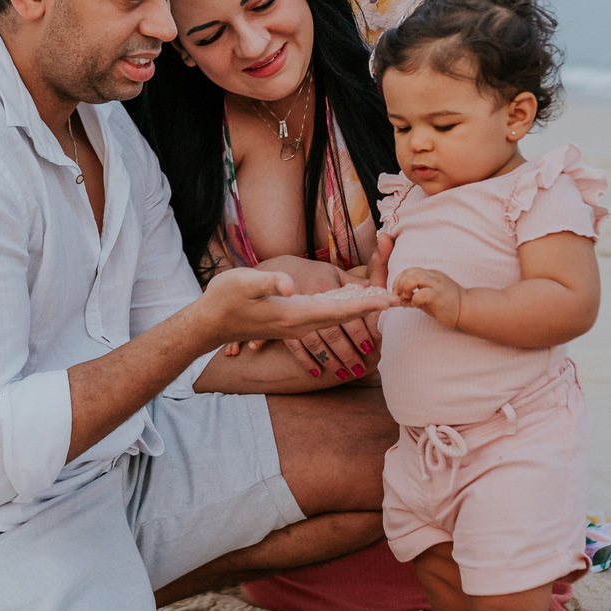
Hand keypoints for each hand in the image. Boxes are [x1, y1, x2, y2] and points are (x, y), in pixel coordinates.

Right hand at [221, 257, 378, 381]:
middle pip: (345, 317)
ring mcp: (296, 326)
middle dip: (373, 311)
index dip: (367, 305)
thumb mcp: (244, 284)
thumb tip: (290, 285)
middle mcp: (301, 323)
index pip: (340, 310)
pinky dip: (343, 318)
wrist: (209, 323)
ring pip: (337, 322)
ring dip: (362, 315)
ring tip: (384, 308)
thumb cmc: (225, 299)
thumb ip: (268, 284)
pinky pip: (324, 324)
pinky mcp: (291, 325)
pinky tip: (353, 315)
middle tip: (400, 301)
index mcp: (296, 313)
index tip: (391, 301)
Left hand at [391, 265, 463, 328]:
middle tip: (399, 295)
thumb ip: (413, 296)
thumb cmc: (446, 304)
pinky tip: (417, 305)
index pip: (409, 270)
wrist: (467, 309)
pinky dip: (415, 299)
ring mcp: (437, 285)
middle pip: (410, 271)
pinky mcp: (439, 296)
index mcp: (430, 274)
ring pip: (415, 278)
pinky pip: (423, 294)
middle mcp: (433, 276)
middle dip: (399, 283)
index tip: (397, 292)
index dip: (399, 280)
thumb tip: (398, 300)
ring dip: (405, 287)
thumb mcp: (427, 297)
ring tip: (407, 297)